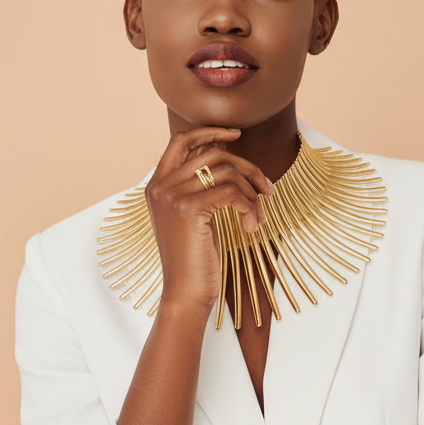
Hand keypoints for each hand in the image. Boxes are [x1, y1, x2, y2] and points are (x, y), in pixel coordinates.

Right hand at [145, 126, 274, 312]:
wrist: (185, 292)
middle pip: (213, 154)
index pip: (181, 140)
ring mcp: (172, 195)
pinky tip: (252, 227)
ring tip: (259, 217)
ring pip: (227, 172)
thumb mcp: (193, 216)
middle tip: (267, 189)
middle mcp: (161, 185)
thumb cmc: (194, 259)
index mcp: (156, 184)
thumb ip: (199, 186)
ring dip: (252, 194)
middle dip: (247, 168)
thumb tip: (226, 156)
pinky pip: (232, 193)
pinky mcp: (189, 209)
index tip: (236, 135)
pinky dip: (250, 208)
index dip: (210, 131)